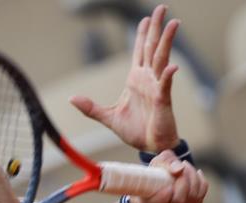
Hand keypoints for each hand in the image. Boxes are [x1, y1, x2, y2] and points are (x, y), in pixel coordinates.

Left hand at [70, 4, 179, 151]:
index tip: (145, 18)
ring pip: (162, 59)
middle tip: (162, 8)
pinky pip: (165, 85)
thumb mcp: (107, 117)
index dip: (142, 34)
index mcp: (135, 79)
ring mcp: (156, 88)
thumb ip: (90, 107)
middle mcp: (148, 79)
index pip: (139, 51)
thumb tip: (71, 98)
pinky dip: (167, 75)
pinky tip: (172, 67)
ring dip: (167, 42)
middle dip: (156, 28)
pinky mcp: (163, 100)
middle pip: (152, 48)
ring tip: (174, 24)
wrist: (149, 146)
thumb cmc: (134, 130)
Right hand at [130, 150, 207, 202]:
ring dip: (193, 178)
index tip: (168, 186)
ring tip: (186, 166)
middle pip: (178, 202)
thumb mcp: (154, 166)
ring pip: (192, 200)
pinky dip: (201, 184)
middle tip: (182, 165)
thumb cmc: (153, 175)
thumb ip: (164, 163)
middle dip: (184, 181)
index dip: (161, 198)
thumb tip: (179, 169)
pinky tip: (196, 173)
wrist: (157, 189)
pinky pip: (200, 199)